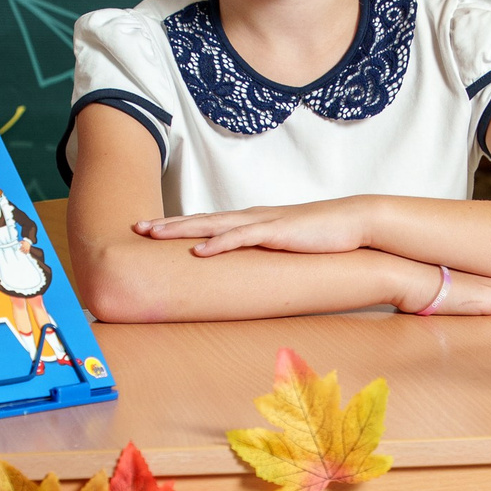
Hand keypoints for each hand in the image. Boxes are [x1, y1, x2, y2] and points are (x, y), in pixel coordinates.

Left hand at [134, 200, 373, 256]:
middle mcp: (250, 217)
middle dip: (167, 225)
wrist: (353, 223)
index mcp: (251, 221)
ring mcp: (262, 223)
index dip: (178, 226)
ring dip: (182, 230)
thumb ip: (264, 255)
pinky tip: (199, 251)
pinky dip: (218, 244)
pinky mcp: (277, 232)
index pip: (207, 223)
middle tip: (137, 228)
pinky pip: (242, 238)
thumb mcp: (285, 247)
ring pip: (213, 225)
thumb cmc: (321, 238)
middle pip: (200, 220)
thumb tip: (247, 274)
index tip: (150, 231)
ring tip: (154, 235)